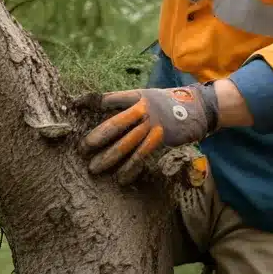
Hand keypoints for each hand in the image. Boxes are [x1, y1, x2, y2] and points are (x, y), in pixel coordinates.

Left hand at [79, 83, 219, 183]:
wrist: (198, 107)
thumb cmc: (169, 104)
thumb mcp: (148, 97)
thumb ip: (130, 105)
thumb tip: (107, 115)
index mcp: (136, 96)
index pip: (108, 98)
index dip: (90, 101)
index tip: (74, 106)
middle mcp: (142, 108)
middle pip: (114, 124)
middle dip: (96, 137)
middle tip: (82, 149)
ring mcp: (151, 124)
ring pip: (126, 143)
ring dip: (109, 157)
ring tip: (94, 168)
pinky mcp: (160, 138)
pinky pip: (141, 155)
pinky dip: (130, 168)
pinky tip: (120, 177)